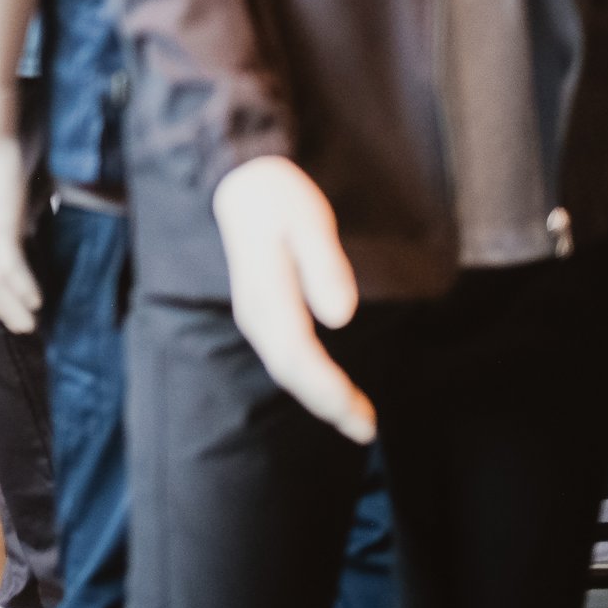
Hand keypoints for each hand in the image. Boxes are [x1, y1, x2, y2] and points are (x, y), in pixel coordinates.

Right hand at [212, 156, 375, 443]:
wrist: (240, 178)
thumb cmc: (279, 196)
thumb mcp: (309, 220)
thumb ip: (325, 266)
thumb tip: (341, 317)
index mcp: (268, 294)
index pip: (298, 357)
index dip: (329, 390)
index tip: (361, 415)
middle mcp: (256, 312)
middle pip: (290, 371)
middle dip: (327, 403)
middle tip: (366, 429)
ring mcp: (254, 312)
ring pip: (285, 367)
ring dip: (318, 395)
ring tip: (354, 417)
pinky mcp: (259, 309)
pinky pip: (283, 355)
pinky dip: (307, 378)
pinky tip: (326, 384)